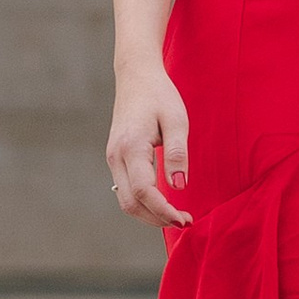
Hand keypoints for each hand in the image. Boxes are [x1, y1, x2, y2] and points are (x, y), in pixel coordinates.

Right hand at [106, 64, 192, 229]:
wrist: (135, 76)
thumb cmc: (159, 95)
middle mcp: (116, 156)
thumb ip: (177, 154)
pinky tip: (162, 202)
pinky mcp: (115, 158)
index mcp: (131, 147)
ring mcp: (112, 158)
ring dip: (149, 214)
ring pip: (125, 200)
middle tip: (185, 221)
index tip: (186, 219)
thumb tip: (179, 187)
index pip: (144, 192)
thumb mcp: (176, 120)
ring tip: (176, 215)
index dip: (164, 211)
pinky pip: (125, 189)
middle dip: (157, 219)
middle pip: (131, 203)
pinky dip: (143, 203)